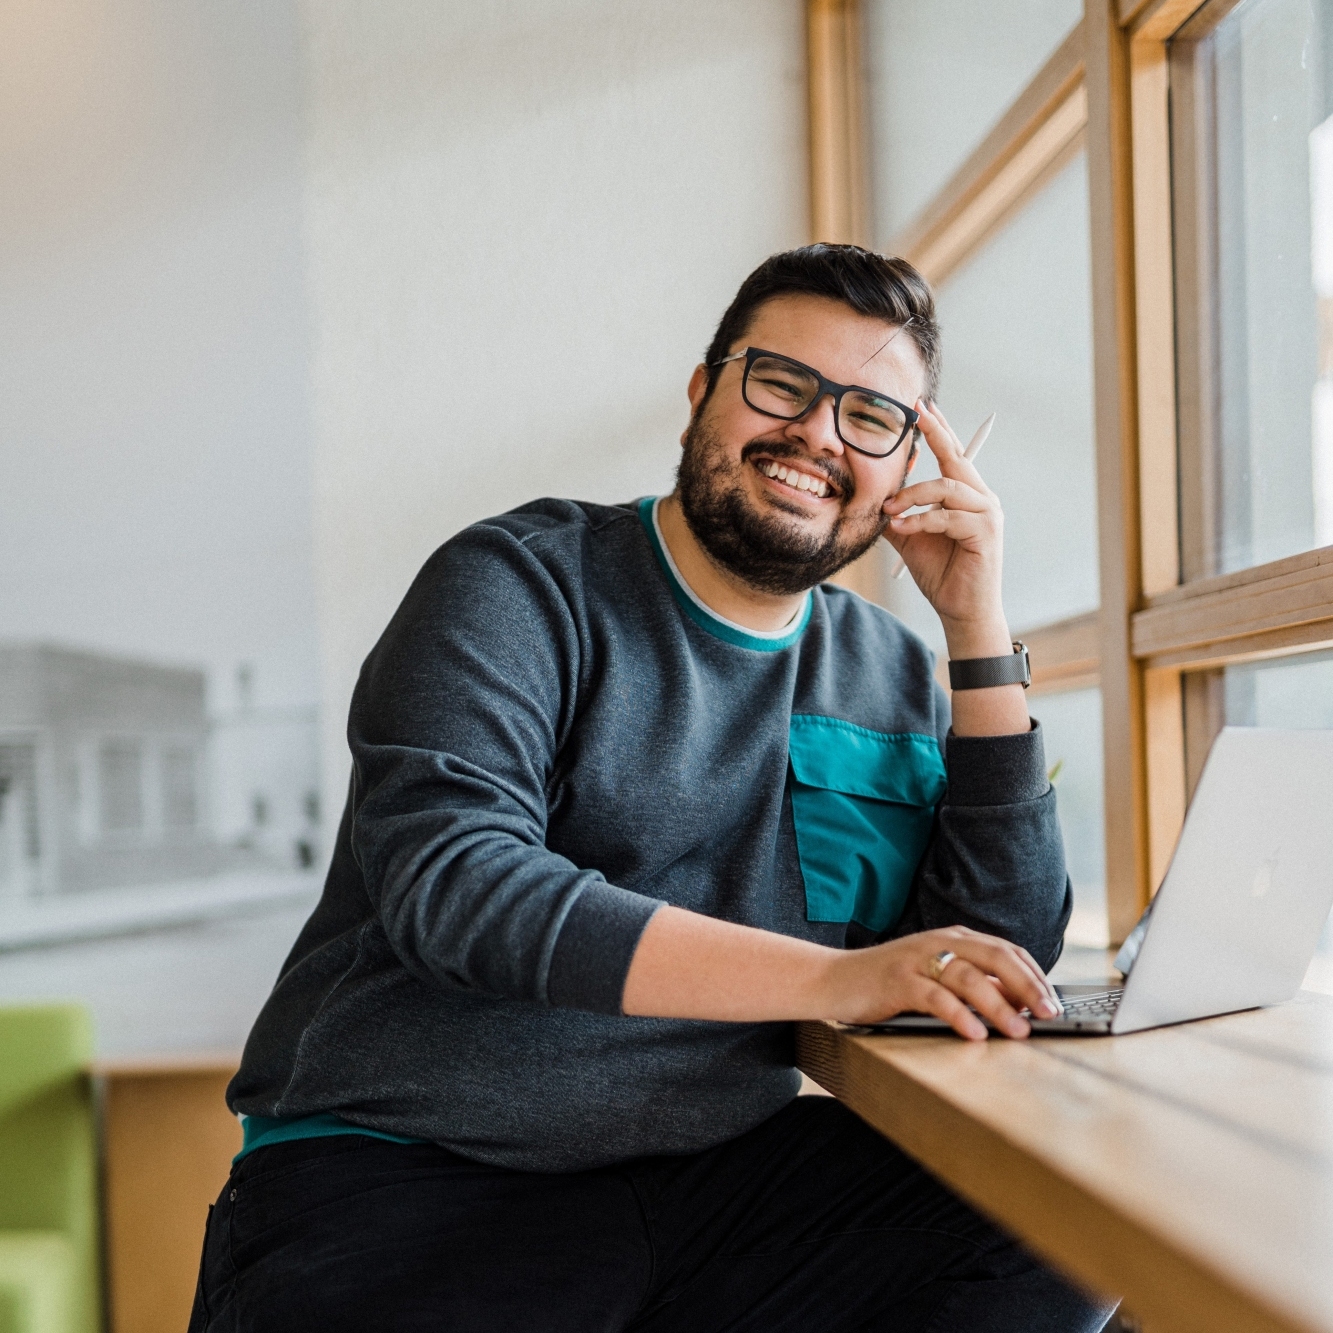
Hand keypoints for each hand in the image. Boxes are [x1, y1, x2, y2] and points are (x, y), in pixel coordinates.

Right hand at [822, 925, 1062, 1039]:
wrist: (835, 979)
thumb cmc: (890, 983)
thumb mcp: (936, 976)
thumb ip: (973, 982)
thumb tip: (1019, 1002)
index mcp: (954, 938)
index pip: (1007, 950)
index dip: (1035, 976)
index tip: (1055, 1003)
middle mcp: (940, 942)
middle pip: (995, 958)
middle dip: (1028, 987)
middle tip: (1049, 1014)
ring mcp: (918, 960)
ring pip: (969, 978)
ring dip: (999, 1006)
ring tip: (1018, 1031)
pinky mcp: (898, 981)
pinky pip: (935, 997)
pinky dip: (959, 1015)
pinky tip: (975, 1034)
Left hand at [881, 402, 1008, 657]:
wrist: (960, 610)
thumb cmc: (940, 573)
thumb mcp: (909, 537)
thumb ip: (896, 512)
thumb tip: (873, 493)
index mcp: (967, 495)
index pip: (952, 455)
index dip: (937, 430)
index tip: (921, 405)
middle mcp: (983, 499)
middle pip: (956, 458)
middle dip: (936, 432)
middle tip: (916, 412)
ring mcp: (988, 514)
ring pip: (947, 487)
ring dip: (913, 496)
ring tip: (889, 509)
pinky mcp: (985, 532)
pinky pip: (947, 516)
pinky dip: (920, 520)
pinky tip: (901, 527)